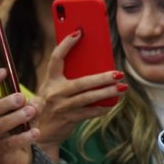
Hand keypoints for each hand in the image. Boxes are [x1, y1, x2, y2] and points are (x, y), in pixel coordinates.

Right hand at [0, 69, 40, 163]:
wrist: (16, 159)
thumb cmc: (19, 131)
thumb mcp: (28, 115)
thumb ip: (33, 106)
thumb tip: (35, 103)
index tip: (5, 71)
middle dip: (6, 102)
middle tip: (21, 98)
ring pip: (0, 125)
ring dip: (16, 117)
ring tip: (31, 113)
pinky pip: (10, 143)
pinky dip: (24, 137)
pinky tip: (36, 133)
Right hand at [31, 32, 124, 157]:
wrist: (41, 131)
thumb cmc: (52, 104)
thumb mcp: (53, 89)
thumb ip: (67, 79)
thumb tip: (94, 68)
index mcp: (50, 80)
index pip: (57, 58)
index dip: (66, 44)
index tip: (79, 33)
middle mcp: (54, 92)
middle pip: (81, 82)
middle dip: (102, 78)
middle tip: (118, 74)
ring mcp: (61, 107)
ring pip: (88, 98)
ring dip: (107, 93)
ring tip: (122, 88)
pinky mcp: (69, 119)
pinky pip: (89, 112)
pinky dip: (102, 108)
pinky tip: (112, 104)